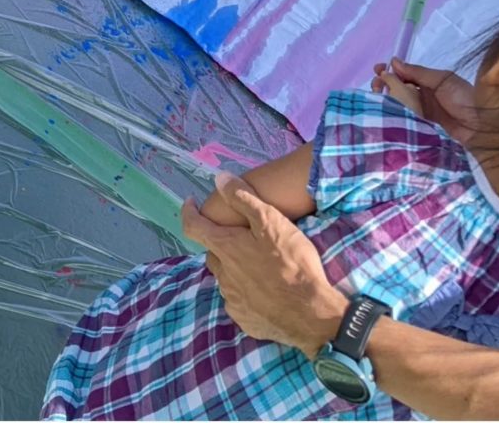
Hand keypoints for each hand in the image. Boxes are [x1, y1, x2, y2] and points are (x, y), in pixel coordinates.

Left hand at [182, 172, 346, 359]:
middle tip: (240, 236)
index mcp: (226, 248)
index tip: (190, 202)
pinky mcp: (244, 319)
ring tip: (258, 262)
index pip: (194, 227)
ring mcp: (232, 300)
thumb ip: (243, 198)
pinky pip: (239, 300)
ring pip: (226, 277)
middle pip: (214, 253)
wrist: (310, 313)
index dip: (189, 212)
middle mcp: (223, 275)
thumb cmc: (292, 262)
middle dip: (221, 242)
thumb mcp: (271, 221)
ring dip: (235, 267)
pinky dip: (246, 290)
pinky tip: (265, 289)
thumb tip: (219, 179)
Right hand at [372, 59, 476, 144]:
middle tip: (375, 85)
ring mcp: (421, 113)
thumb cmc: (464, 98)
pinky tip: (384, 113)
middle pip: (397, 89)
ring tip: (377, 97)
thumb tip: (394, 61)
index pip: (404, 74)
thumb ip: (418, 72)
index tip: (377, 69)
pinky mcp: (420, 129)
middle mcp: (422, 97)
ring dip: (386, 99)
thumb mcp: (442, 79)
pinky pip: (404, 120)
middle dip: (384, 84)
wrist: (481, 127)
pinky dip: (394, 115)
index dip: (390, 71)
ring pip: (398, 103)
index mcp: (428, 82)